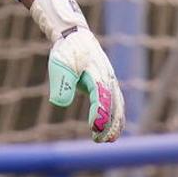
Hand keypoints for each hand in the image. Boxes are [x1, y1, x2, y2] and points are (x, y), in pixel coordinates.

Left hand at [30, 0, 124, 142]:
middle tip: (100, 140)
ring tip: (108, 140)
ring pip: (118, 105)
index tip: (94, 127)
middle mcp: (107, 77)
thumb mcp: (59, 64)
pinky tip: (112, 130)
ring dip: (115, 123)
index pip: (101, 97)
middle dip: (109, 124)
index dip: (99, 113)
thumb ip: (62, 83)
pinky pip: (117, 102)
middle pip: (113, 104)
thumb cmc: (66, 50)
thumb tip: (59, 104)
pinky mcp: (109, 83)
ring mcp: (111, 80)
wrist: (75, 36)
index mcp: (96, 72)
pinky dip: (117, 116)